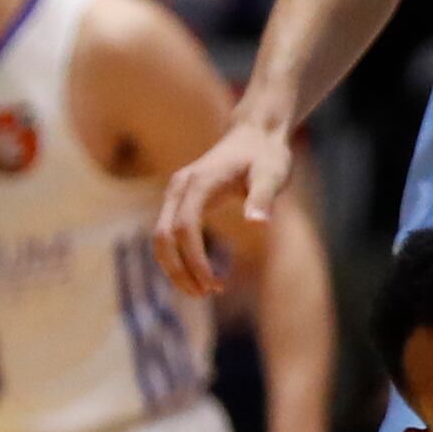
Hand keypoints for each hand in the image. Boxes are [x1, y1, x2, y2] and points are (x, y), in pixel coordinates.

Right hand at [156, 118, 294, 297]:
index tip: (214, 285)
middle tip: (205, 295)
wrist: (254, 135)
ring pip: (160, 236)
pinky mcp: (180, 200)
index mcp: (199, 182)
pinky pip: (168, 232)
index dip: (195, 260)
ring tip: (203, 292)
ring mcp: (176, 192)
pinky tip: (199, 275)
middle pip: (163, 235)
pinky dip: (178, 257)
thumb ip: (263, 198)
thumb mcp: (272, 175)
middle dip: (180, 270)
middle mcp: (180, 187)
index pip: (184, 227)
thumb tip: (258, 224)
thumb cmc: (266, 156)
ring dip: (175, 268)